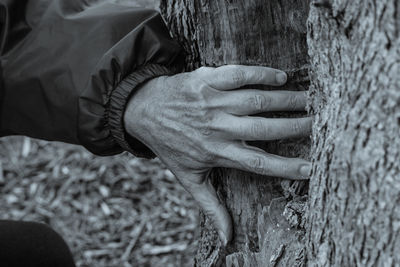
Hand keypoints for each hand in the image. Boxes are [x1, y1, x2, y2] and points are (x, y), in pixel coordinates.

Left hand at [124, 65, 311, 245]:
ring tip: (308, 99)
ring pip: (256, 100)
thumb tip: (227, 239)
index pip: (258, 163)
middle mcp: (217, 127)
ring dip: (285, 99)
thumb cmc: (170, 145)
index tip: (313, 168)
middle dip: (296, 126)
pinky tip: (280, 77)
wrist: (143, 110)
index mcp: (217, 152)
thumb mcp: (188, 178)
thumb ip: (210, 207)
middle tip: (318, 123)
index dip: (287, 167)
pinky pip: (239, 74)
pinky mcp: (206, 79)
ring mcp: (212, 101)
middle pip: (264, 128)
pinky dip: (261, 74)